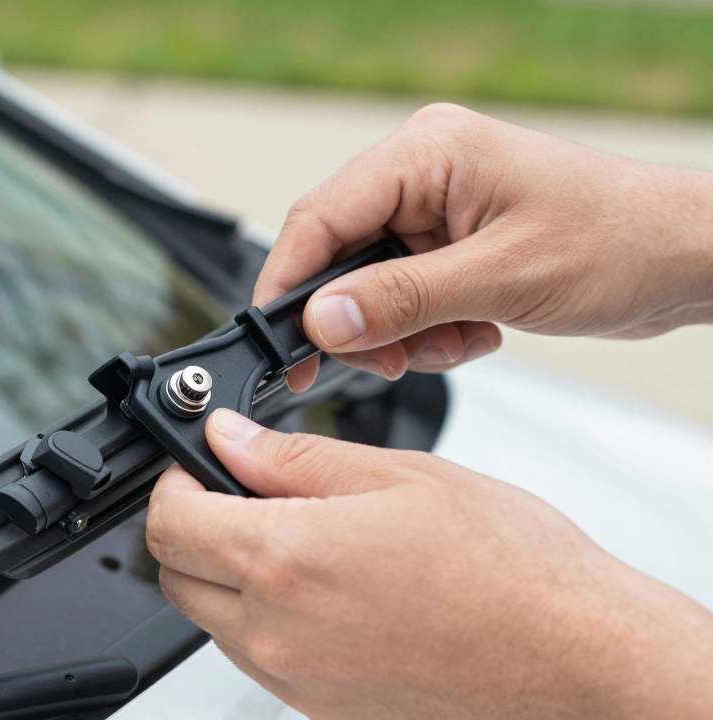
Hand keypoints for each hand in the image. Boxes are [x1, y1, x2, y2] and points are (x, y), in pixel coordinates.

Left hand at [146, 409, 712, 718]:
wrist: (579, 661)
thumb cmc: (513, 571)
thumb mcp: (399, 477)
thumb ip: (293, 459)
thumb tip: (229, 440)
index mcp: (287, 562)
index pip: (169, 523)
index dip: (175, 480)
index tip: (201, 461)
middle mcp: (278, 633)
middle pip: (177, 575)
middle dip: (194, 526)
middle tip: (245, 491)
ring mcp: (298, 680)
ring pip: (213, 620)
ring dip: (230, 573)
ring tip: (302, 537)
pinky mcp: (321, 708)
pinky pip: (259, 657)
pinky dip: (266, 617)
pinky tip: (327, 586)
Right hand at [264, 103, 712, 391]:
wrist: (687, 258)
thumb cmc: (621, 240)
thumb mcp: (503, 277)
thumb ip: (403, 299)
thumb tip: (323, 319)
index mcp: (429, 153)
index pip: (321, 216)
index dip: (289, 282)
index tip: (277, 340)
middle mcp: (425, 174)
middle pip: (340, 255)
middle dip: (358, 318)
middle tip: (383, 358)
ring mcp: (438, 210)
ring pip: (369, 286)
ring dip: (402, 332)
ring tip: (454, 342)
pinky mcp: (453, 245)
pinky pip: (404, 297)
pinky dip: (429, 331)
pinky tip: (474, 334)